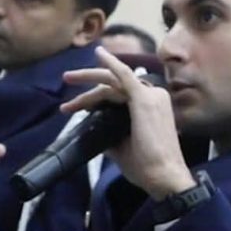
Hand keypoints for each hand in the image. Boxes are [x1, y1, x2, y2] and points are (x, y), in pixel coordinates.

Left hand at [62, 47, 194, 199]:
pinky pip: (125, 75)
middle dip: (87, 82)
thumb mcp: (121, 147)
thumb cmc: (147, 166)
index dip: (93, 98)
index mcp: (149, 107)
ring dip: (88, 78)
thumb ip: (108, 134)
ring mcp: (149, 96)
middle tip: (66, 79)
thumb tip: (91, 130)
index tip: (75, 107)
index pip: (117, 94)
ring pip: (112, 81)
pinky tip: (99, 54)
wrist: (163, 176)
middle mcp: (152, 97)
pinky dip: (112, 63)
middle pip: (113, 84)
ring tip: (67, 78)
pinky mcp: (144, 99)